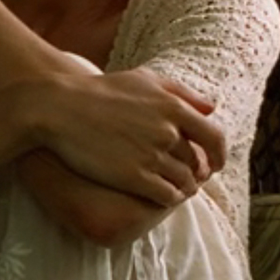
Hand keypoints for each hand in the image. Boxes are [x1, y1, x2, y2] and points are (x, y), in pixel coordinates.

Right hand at [29, 68, 224, 206]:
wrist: (61, 108)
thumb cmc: (102, 91)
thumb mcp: (146, 80)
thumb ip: (182, 92)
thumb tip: (212, 107)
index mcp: (174, 107)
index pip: (214, 136)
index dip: (219, 154)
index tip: (216, 164)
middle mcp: (168, 132)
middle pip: (198, 161)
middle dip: (199, 172)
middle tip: (194, 179)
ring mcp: (152, 155)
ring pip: (185, 181)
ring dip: (186, 188)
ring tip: (179, 191)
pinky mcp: (134, 176)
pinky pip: (167, 195)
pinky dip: (171, 199)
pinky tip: (164, 198)